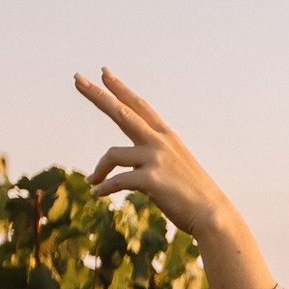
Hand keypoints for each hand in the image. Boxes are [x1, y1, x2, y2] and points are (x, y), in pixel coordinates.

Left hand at [74, 69, 237, 237]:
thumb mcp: (175, 165)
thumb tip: (130, 162)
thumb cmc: (191, 193)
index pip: (139, 106)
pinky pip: (116, 181)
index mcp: (166, 137)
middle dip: (98, 95)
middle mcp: (160, 142)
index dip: (120, 89)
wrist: (211, 214)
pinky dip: (103, 187)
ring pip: (112, 154)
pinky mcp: (151, 180)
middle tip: (77, 78)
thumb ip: (154, 156)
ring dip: (98, 169)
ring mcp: (156, 159)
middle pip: (122, 113)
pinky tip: (96, 193)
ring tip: (91, 179)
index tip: (103, 73)